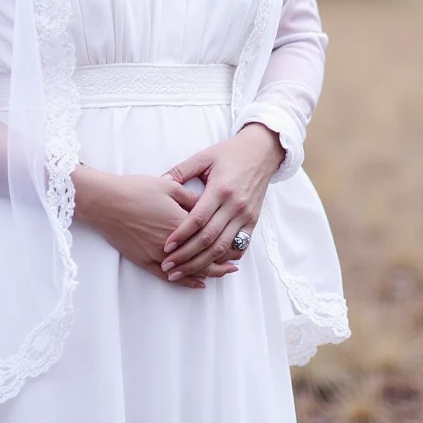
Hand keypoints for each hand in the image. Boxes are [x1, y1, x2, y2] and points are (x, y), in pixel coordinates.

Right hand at [73, 165, 240, 289]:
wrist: (106, 201)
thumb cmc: (136, 189)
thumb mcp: (169, 186)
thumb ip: (191, 197)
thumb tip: (209, 204)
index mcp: (182, 222)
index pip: (211, 237)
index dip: (226, 243)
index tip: (239, 244)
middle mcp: (173, 243)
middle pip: (203, 258)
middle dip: (222, 262)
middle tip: (235, 264)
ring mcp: (158, 254)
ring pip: (189, 269)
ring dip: (207, 273)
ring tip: (222, 273)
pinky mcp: (144, 260)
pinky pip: (168, 277)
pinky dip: (185, 281)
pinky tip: (196, 283)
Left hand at [157, 123, 282, 282]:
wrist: (262, 151)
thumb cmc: (230, 153)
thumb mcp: (204, 156)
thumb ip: (181, 170)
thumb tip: (160, 182)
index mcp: (221, 189)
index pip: (198, 219)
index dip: (181, 235)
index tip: (166, 247)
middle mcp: (235, 205)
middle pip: (209, 238)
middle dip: (187, 256)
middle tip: (168, 266)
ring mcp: (246, 215)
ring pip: (222, 247)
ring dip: (202, 263)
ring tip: (183, 271)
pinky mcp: (253, 221)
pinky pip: (239, 245)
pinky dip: (224, 258)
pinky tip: (210, 266)